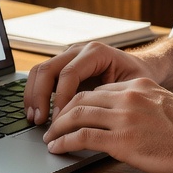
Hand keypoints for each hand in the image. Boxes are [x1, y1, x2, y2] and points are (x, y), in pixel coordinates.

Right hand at [23, 42, 155, 125]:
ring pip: (39, 71)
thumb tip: (95, 115)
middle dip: (40, 97)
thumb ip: (114, 96)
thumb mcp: (132, 86)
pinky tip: (37, 113)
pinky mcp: (62, 66)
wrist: (139, 68)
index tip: (59, 120)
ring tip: (35, 119)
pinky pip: (41, 77)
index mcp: (96, 52)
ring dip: (33, 95)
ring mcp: (68, 57)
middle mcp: (79, 50)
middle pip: (48, 69)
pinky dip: (35, 94)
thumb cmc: (138, 78)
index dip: (60, 98)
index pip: (69, 73)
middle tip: (40, 121)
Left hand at [43, 77, 172, 172]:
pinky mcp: (122, 141)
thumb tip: (131, 121)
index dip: (79, 102)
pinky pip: (82, 137)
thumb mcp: (167, 107)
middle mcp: (129, 96)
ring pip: (77, 114)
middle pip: (82, 98)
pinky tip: (58, 148)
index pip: (99, 89)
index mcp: (140, 86)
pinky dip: (64, 142)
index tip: (70, 113)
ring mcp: (125, 118)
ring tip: (50, 138)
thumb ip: (145, 107)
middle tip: (53, 125)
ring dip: (58, 127)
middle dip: (62, 112)